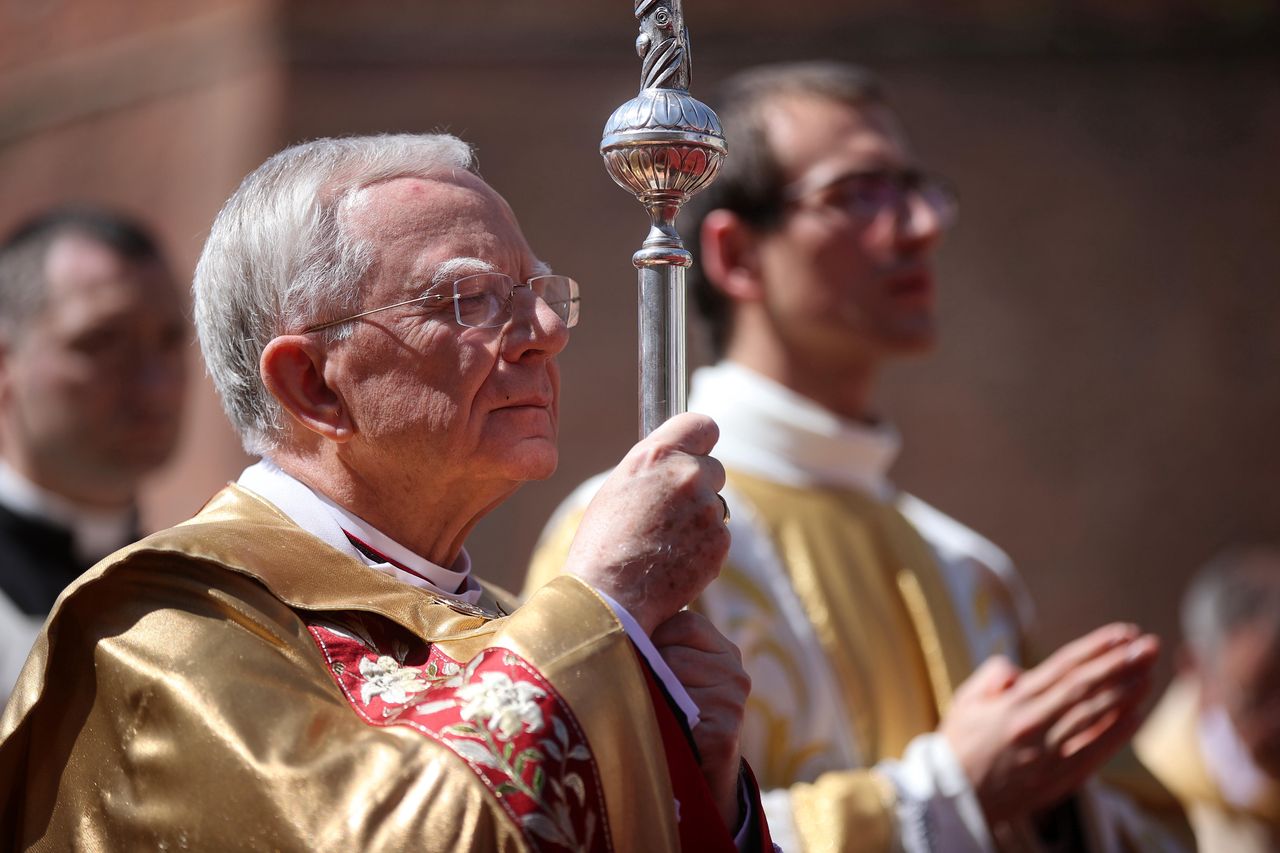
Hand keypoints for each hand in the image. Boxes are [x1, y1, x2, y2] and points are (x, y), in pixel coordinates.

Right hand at [564, 412, 728, 634]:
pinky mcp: (720, 540)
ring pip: (716, 505)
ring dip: (701, 520)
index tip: (697, 452)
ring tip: (664, 544)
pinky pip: (719, 536)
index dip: (700, 440)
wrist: (610, 598)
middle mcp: (686, 474)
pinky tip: (675, 562)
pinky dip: (704, 548)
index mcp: (655, 454)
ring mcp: (707, 508)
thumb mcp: (619, 488)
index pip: (701, 424)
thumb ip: (654, 468)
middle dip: (700, 487)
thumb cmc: (602, 546)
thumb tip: (676, 461)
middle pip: (713, 468)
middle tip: (670, 513)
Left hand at [652, 610, 749, 830]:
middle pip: (673, 654)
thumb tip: (617, 612)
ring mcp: (733, 703)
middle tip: (641, 691)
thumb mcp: (674, 671)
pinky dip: (661, 722)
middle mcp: (736, 673)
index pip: (685, 623)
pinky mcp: (724, 733)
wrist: (696, 774)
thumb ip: (660, 642)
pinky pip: (676, 714)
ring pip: (670, 681)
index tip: (642, 658)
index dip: (655, 637)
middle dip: (647, 669)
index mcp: (725, 651)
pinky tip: (663, 731)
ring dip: (651, 697)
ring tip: (652, 713)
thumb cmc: (673, 713)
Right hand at [939, 622, 1158, 824]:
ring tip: (1149, 672)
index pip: (1064, 667)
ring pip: (1096, 718)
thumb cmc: (959, 743)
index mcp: (1014, 703)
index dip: (1096, 648)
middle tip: (1149, 646)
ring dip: (1127, 693)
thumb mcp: (965, 700)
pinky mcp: (1059, 778)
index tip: (1123, 634)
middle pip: (1087, 688)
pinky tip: (1136, 714)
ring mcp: (1050, 753)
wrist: (954, 798)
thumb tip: (1019, 669)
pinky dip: (1117, 732)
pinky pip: (1095, 751)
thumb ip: (993, 676)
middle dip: (1121, 664)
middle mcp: (1036, 725)